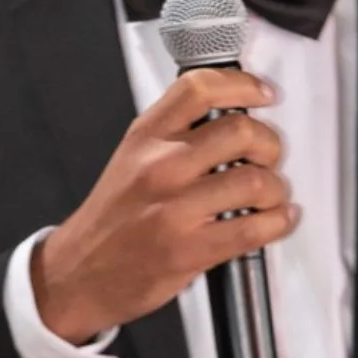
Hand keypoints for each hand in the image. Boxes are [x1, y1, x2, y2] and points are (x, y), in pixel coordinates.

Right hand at [32, 66, 296, 344]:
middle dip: (269, 143)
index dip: (242, 85)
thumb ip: (174, 132)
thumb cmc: (113, 217)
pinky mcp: (189, 250)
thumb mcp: (132, 156)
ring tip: (271, 193)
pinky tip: (277, 219)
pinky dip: (278, 222)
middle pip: (239, 131)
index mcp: (145, 136)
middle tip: (269, 155)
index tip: (262, 94)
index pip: (199, 88)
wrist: (79, 272)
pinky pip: (254, 229)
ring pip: (254, 181)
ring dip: (276, 188)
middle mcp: (160, 166)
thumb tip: (231, 114)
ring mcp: (175, 209)